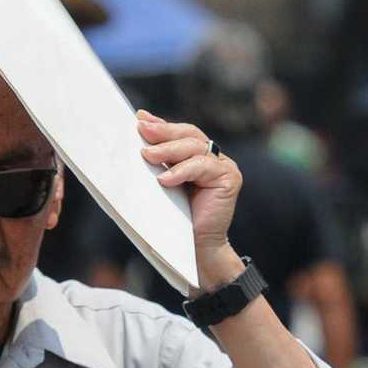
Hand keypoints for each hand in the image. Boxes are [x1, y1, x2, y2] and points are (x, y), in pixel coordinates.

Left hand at [136, 110, 241, 258]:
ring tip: (147, 155)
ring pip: (195, 147)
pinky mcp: (230, 178)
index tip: (139, 119)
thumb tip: (138, 143)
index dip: (162, 124)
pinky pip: (203, 166)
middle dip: (164, 131)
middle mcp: (214, 158)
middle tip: (142, 130)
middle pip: (189, 134)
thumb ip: (158, 164)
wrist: (195, 248)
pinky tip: (164, 178)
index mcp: (199, 156)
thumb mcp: (163, 184)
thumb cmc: (176, 218)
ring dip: (168, 149)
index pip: (181, 133)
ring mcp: (224, 166)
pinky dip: (182, 170)